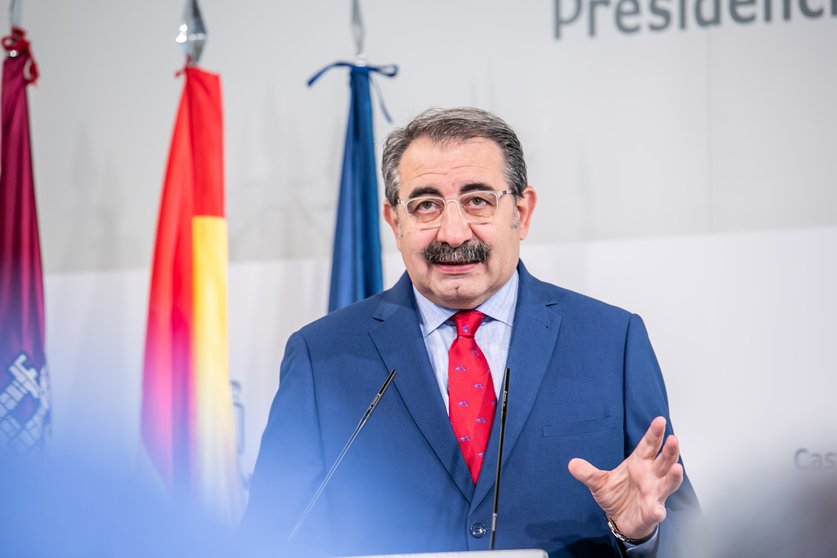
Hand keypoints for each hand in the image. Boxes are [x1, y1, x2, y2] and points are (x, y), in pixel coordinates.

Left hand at [567, 416, 683, 539]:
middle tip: (673, 439)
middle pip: (664, 460)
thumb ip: (587, 472)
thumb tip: (571, 463)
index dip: (655, 433)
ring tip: (677, 468)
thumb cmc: (617, 496)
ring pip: (668, 483)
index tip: (660, 420)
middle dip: (670, 450)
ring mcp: (654, 493)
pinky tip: (658, 511)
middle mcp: (651, 476)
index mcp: (639, 463)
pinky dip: (657, 510)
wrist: (621, 520)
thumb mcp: (598, 482)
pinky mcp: (652, 512)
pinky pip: (657, 510)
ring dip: (673, 476)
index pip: (649, 445)